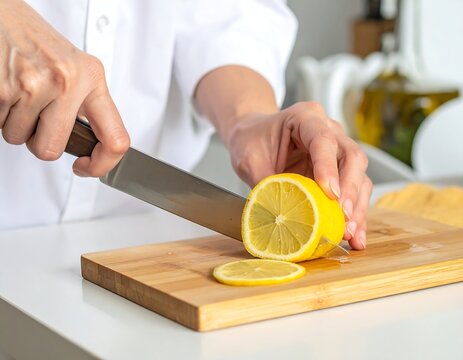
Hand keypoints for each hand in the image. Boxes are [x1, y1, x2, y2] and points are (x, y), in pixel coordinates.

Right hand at [0, 0, 128, 175]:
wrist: (1, 13)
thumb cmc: (37, 44)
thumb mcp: (74, 69)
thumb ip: (84, 105)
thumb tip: (90, 148)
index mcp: (92, 78)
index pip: (116, 139)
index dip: (101, 165)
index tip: (85, 166)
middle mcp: (67, 82)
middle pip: (51, 149)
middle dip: (38, 141)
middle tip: (36, 117)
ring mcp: (34, 85)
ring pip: (19, 138)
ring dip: (15, 123)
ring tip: (19, 93)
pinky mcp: (4, 88)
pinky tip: (5, 89)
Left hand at [228, 102, 371, 249]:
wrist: (253, 135)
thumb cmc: (251, 140)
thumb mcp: (249, 160)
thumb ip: (265, 185)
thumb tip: (280, 219)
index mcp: (305, 117)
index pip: (323, 140)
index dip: (328, 168)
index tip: (330, 194)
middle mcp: (328, 130)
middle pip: (351, 157)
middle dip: (350, 190)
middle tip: (343, 217)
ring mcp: (337, 150)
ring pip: (359, 175)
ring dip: (357, 206)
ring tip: (350, 233)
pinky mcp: (339, 170)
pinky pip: (354, 190)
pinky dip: (355, 212)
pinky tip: (354, 234)